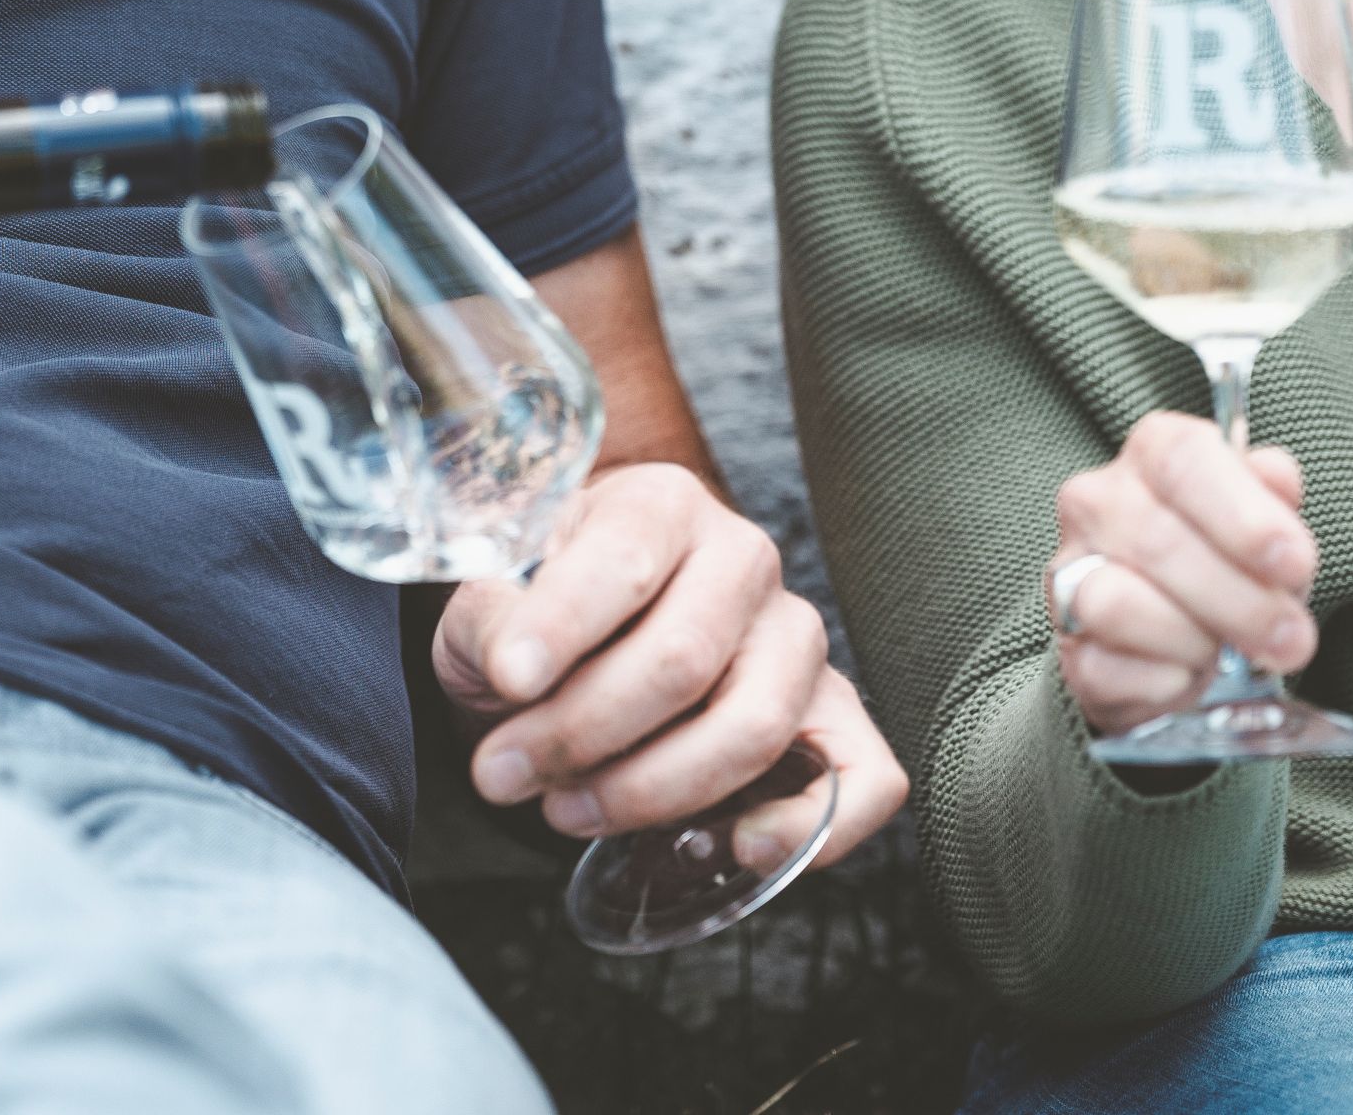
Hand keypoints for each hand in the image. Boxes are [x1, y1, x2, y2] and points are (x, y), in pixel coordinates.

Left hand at [433, 463, 906, 874]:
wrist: (587, 636)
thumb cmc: (538, 615)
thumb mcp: (487, 599)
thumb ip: (492, 620)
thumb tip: (512, 667)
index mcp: (660, 505)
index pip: (621, 562)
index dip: (561, 628)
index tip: (506, 681)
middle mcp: (743, 560)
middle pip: (682, 660)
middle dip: (581, 733)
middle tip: (503, 774)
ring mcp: (796, 640)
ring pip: (755, 728)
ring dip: (652, 791)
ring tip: (566, 808)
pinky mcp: (833, 716)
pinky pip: (865, 776)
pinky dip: (813, 826)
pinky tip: (737, 847)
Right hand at [1049, 412, 1315, 738]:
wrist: (1182, 646)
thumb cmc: (1230, 569)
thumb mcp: (1267, 527)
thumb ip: (1274, 495)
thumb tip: (1274, 475)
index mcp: (1152, 455)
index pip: (1183, 460)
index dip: (1243, 515)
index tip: (1293, 563)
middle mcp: (1096, 503)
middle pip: (1157, 540)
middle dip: (1240, 599)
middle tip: (1291, 637)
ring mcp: (1071, 575)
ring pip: (1115, 603)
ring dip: (1193, 639)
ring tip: (1231, 654)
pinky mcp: (1069, 650)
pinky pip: (1105, 668)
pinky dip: (1162, 682)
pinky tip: (1191, 675)